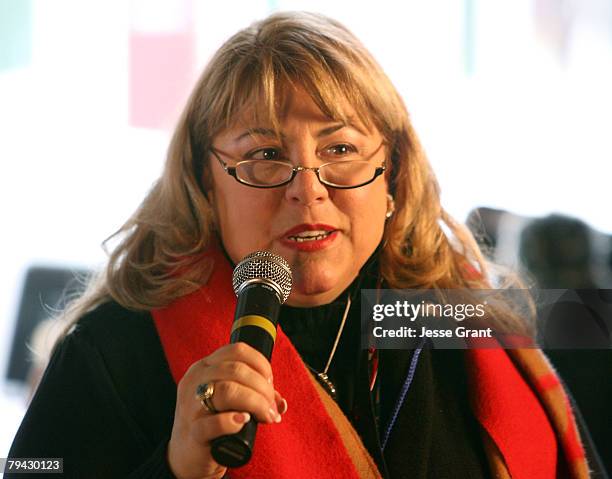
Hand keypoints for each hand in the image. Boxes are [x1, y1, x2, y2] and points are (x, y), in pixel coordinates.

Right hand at [167, 343, 286, 478]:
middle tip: (272, 406)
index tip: (270, 382)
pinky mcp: (193, 433)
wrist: (187, 457)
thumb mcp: (229, 401)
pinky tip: (244, 421)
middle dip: (262, 387)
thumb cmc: (213, 423)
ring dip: (256, 402)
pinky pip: (214, 423)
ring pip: (227, 390)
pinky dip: (233, 421)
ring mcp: (191, 407)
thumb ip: (254, 395)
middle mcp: (194, 381)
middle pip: (236, 370)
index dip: (260, 364)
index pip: (237, 351)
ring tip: (266, 416)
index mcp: (203, 367)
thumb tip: (280, 402)